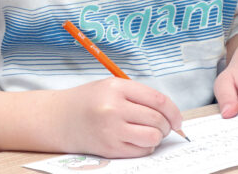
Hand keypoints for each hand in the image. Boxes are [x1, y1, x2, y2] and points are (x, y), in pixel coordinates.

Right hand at [52, 78, 181, 157]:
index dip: (174, 111)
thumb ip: (138, 96)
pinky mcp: (109, 149)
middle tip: (163, 126)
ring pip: (152, 137)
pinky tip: (135, 140)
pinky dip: (145, 147)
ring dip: (156, 137)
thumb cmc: (88, 101)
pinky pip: (141, 151)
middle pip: (157, 120)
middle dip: (166, 126)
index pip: (158, 100)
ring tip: (149, 132)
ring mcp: (111, 130)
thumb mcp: (111, 87)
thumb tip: (170, 113)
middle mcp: (114, 108)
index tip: (178, 119)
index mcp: (116, 88)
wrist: (59, 118)